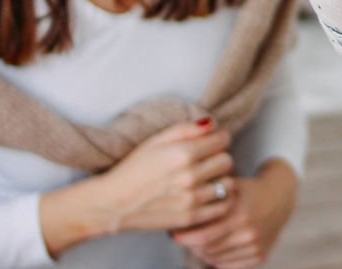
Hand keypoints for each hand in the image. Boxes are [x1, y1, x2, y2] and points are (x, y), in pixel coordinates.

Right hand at [93, 117, 234, 233]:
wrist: (113, 203)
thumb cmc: (133, 168)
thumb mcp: (155, 141)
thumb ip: (186, 129)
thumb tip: (212, 123)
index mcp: (183, 154)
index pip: (223, 141)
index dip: (219, 138)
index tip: (211, 142)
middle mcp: (190, 176)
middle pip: (227, 161)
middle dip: (219, 157)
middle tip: (207, 160)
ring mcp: (191, 199)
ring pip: (228, 183)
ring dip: (220, 179)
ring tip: (207, 178)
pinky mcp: (190, 217)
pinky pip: (222, 206)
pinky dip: (219, 199)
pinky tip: (206, 195)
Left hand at [172, 159, 297, 268]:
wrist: (280, 197)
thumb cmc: (248, 189)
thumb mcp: (231, 186)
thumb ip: (209, 197)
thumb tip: (180, 210)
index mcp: (240, 216)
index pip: (202, 236)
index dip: (183, 237)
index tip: (173, 232)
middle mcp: (248, 235)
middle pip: (206, 250)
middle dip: (190, 244)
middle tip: (182, 236)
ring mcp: (255, 248)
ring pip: (215, 259)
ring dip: (202, 251)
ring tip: (198, 238)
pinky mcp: (259, 257)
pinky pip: (228, 265)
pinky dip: (216, 259)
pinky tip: (215, 245)